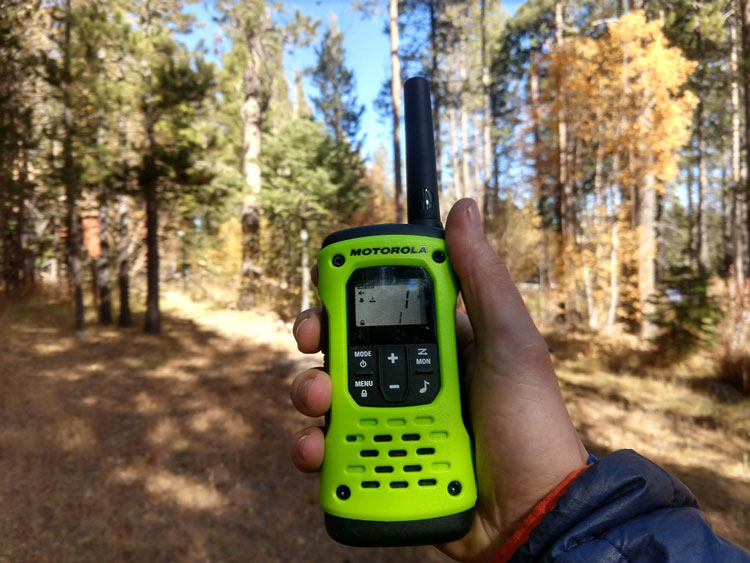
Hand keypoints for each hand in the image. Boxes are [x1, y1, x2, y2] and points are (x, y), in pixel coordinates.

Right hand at [289, 199, 587, 561]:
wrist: (531, 515)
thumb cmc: (530, 422)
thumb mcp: (511, 342)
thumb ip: (483, 280)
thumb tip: (462, 210)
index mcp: (438, 343)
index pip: (381, 305)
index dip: (348, 294)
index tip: (327, 290)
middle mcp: (408, 378)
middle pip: (343, 349)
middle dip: (318, 344)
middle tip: (310, 348)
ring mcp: (392, 422)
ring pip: (329, 398)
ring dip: (309, 394)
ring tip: (318, 405)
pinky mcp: (379, 463)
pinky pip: (333, 451)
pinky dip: (314, 450)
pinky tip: (316, 453)